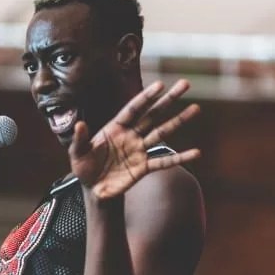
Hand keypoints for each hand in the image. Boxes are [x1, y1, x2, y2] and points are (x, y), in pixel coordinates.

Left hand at [69, 79, 200, 198]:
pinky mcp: (144, 167)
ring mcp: (139, 150)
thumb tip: (79, 124)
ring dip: (179, 121)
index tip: (160, 84)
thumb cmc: (84, 167)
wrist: (93, 190)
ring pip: (162, 132)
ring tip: (195, 108)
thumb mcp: (77, 153)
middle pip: (153, 114)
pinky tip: (196, 152)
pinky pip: (164, 162)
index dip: (146, 97)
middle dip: (168, 100)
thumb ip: (80, 139)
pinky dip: (180, 157)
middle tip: (185, 84)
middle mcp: (130, 136)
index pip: (133, 109)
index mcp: (115, 128)